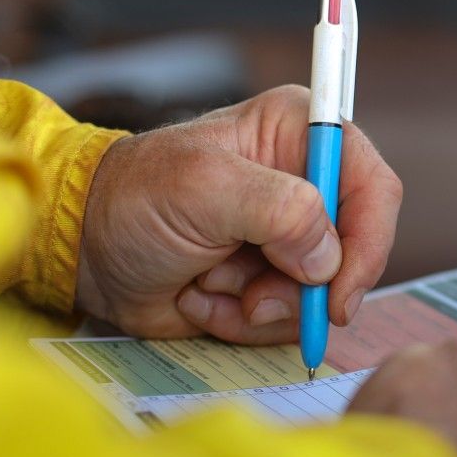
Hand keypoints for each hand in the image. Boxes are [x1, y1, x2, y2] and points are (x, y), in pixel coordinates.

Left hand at [76, 85, 401, 341]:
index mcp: (299, 134)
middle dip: (300, 287)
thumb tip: (327, 259)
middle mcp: (304, 184)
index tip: (338, 292)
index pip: (373, 186)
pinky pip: (287, 320)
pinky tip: (199, 297)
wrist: (84, 253)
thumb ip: (278, 210)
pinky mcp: (270, 283)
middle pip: (354, 251)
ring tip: (208, 285)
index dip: (368, 241)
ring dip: (260, 305)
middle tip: (252, 298)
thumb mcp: (205, 188)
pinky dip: (239, 321)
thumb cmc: (134, 199)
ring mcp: (289, 239)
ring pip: (320, 295)